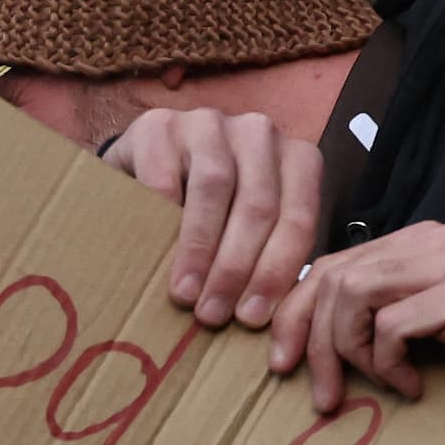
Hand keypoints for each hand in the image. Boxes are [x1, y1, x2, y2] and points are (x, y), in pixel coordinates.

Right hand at [103, 106, 320, 329]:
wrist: (146, 169)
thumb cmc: (208, 210)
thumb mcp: (247, 230)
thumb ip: (266, 259)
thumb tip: (264, 321)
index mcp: (295, 159)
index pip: (298, 218)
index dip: (276, 272)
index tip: (252, 317)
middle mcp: (259, 133)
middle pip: (259, 205)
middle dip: (237, 268)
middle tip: (215, 315)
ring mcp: (210, 123)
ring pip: (216, 187)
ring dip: (201, 248)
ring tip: (187, 294)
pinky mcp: (160, 124)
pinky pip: (164, 175)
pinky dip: (162, 216)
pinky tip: (154, 252)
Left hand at [266, 222, 444, 414]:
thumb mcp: (417, 323)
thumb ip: (372, 311)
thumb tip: (299, 335)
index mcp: (415, 240)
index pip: (331, 264)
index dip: (295, 313)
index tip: (283, 361)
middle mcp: (431, 240)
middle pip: (335, 279)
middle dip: (316, 342)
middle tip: (322, 395)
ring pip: (354, 295)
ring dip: (352, 352)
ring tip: (381, 382)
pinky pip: (392, 326)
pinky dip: (389, 364)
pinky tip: (413, 386)